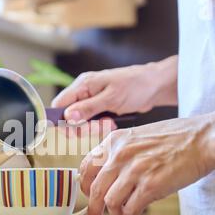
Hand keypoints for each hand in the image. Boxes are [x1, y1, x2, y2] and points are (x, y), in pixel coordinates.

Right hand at [51, 56, 177, 121]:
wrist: (155, 86)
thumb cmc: (135, 85)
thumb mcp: (111, 98)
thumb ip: (88, 108)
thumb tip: (67, 116)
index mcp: (83, 85)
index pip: (60, 103)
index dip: (61, 119)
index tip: (71, 130)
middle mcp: (84, 93)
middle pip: (69, 116)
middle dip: (82, 127)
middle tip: (99, 126)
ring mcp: (92, 101)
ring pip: (81, 122)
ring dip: (94, 128)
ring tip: (110, 123)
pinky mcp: (100, 109)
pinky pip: (93, 123)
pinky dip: (102, 127)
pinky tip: (113, 122)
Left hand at [79, 116, 211, 214]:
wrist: (203, 139)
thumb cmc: (176, 138)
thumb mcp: (139, 136)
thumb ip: (121, 152)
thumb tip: (108, 175)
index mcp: (115, 141)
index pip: (86, 167)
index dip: (84, 186)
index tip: (87, 195)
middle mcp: (120, 155)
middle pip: (94, 189)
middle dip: (92, 210)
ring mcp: (135, 170)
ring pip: (110, 202)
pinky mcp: (151, 186)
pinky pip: (130, 210)